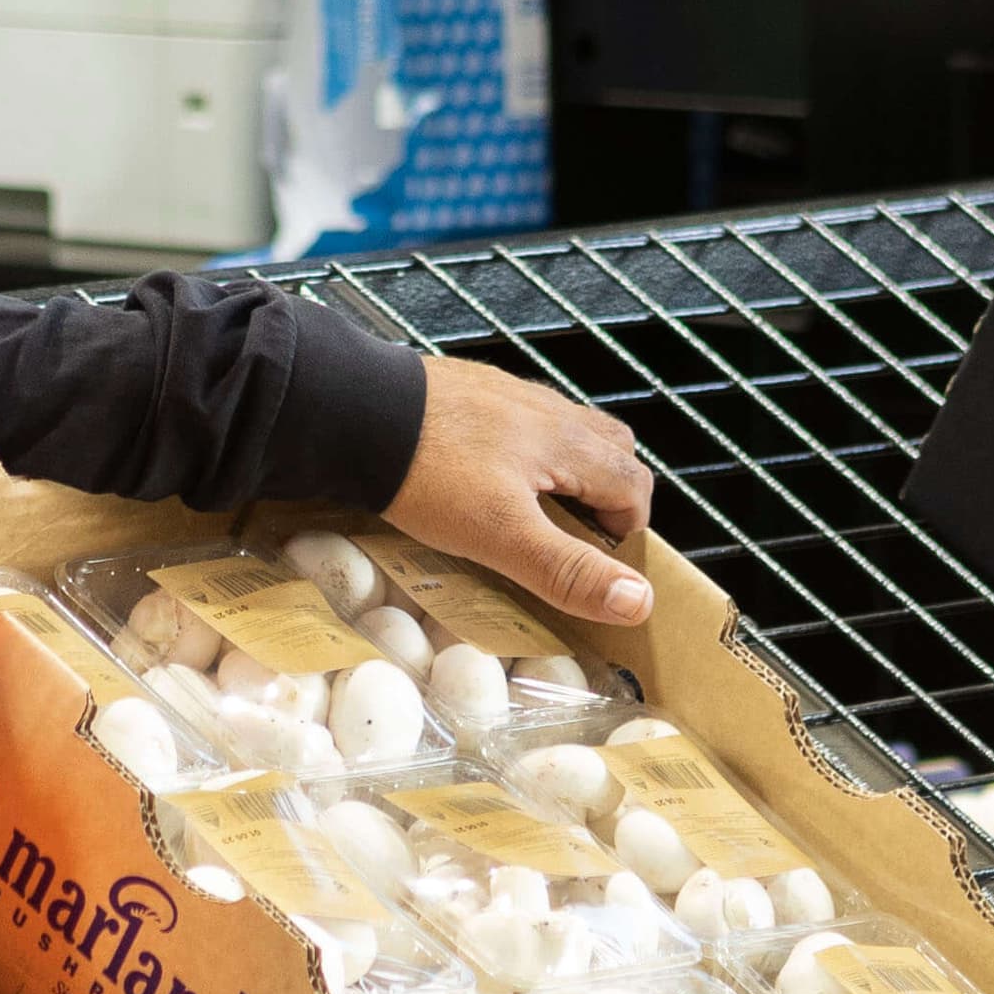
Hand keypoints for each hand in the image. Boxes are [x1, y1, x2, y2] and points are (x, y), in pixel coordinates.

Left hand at [384, 352, 653, 623]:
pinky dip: (521, 455)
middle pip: (610, 450)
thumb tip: (639, 601)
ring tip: (527, 515)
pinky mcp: (471, 392)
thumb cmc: (430, 474)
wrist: (354, 409)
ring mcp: (508, 395)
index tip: (594, 567)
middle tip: (571, 542)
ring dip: (565, 475)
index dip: (627, 532)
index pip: (635, 485)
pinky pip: (518, 424)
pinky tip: (480, 481)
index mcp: (570, 441)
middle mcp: (548, 409)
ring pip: (564, 433)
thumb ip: (569, 570)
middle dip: (607, 497)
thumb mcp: (503, 537)